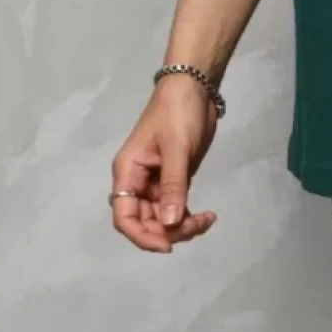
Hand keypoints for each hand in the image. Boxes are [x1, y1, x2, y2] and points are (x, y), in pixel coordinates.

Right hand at [109, 74, 219, 252]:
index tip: (167, 244)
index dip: (141, 236)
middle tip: (197, 225)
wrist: (194, 87)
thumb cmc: (178, 112)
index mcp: (128, 172)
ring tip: (207, 220)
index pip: (124, 216)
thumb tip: (170, 225)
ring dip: (181, 226)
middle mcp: (138, 181)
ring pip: (162, 218)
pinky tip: (207, 216)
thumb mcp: (176, 148)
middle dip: (168, 231)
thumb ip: (173, 186)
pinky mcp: (174, 179)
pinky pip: (176, 207)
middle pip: (144, 222)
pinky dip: (188, 216)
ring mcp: (156, 182)